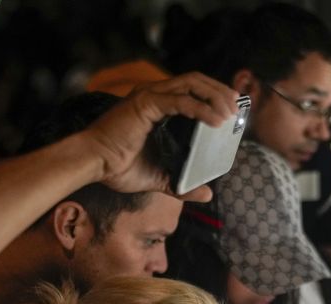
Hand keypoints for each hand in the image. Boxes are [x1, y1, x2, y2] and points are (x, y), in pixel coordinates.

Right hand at [83, 73, 238, 201]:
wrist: (92, 165)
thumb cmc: (117, 168)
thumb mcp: (158, 178)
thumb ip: (181, 184)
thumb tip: (207, 194)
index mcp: (156, 106)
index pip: (192, 90)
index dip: (214, 95)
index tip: (233, 110)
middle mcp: (153, 94)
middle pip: (196, 81)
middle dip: (221, 91)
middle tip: (238, 107)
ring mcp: (149, 96)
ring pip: (192, 83)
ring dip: (215, 95)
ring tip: (231, 113)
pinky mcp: (145, 103)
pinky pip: (181, 101)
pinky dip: (202, 109)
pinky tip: (217, 121)